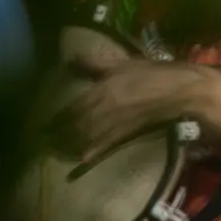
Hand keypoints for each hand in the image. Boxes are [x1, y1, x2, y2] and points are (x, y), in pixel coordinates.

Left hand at [54, 52, 210, 165]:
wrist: (177, 91)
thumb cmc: (150, 73)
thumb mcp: (120, 63)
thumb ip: (93, 64)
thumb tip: (69, 60)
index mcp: (100, 92)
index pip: (72, 108)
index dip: (56, 119)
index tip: (43, 124)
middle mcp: (104, 111)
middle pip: (76, 127)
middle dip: (59, 136)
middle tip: (45, 142)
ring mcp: (114, 125)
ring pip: (87, 138)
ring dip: (70, 146)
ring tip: (56, 150)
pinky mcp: (126, 134)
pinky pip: (104, 146)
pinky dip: (91, 153)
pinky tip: (82, 159)